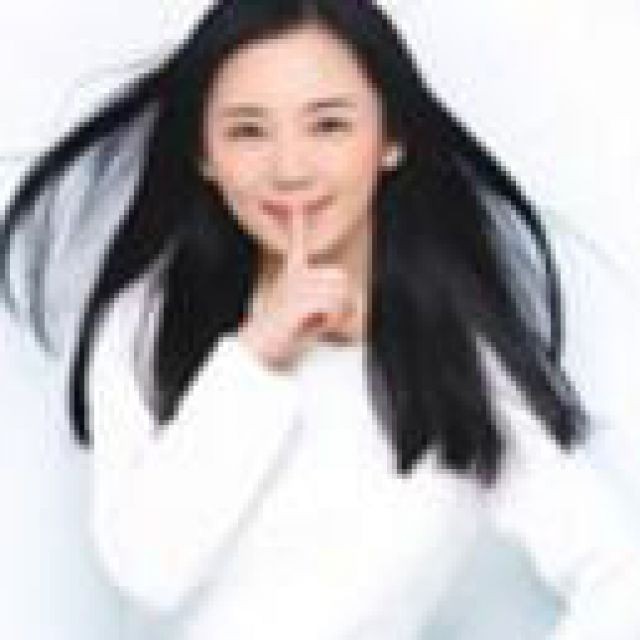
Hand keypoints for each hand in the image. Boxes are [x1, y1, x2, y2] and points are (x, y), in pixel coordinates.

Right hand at [239, 200, 363, 368]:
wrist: (260, 349)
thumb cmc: (286, 334)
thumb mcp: (312, 316)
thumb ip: (334, 307)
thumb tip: (352, 301)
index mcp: (293, 275)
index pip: (298, 246)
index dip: (297, 224)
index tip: (294, 205)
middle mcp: (294, 277)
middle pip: (340, 278)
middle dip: (341, 302)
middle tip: (323, 319)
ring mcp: (295, 287)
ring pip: (340, 292)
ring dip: (337, 314)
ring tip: (316, 323)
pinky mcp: (297, 300)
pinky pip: (334, 305)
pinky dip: (332, 321)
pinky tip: (313, 326)